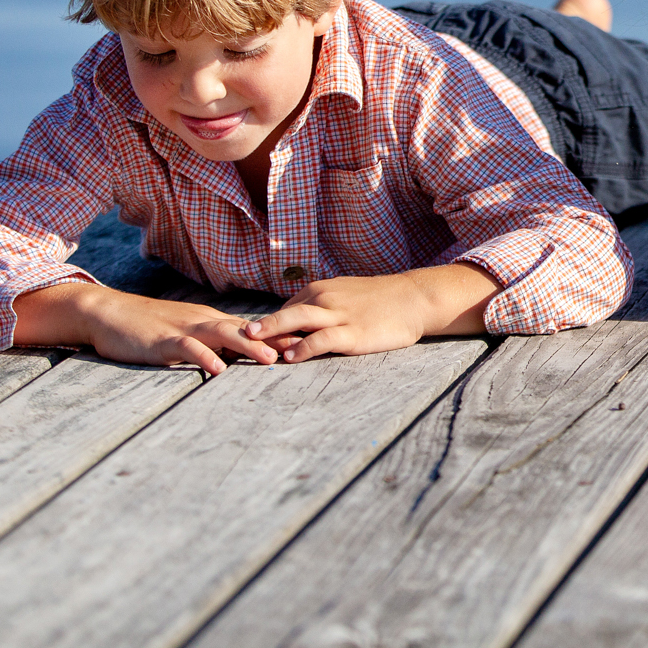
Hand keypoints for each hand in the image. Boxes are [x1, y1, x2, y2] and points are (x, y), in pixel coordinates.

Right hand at [13, 283, 278, 377]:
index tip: (308, 344)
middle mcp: (203, 322)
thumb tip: (239, 357)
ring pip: (221, 335)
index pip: (251, 329)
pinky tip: (217, 369)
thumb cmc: (148, 327)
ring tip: (270, 360)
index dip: (279, 337)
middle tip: (303, 351)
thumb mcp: (185, 334)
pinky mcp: (162, 341)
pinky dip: (203, 357)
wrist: (108, 313)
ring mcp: (183, 329)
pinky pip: (186, 348)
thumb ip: (211, 343)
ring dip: (247, 347)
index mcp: (211, 321)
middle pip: (245, 329)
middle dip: (274, 341)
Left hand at [242, 264, 498, 362]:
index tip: (245, 345)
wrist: (414, 297)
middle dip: (258, 327)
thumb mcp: (345, 295)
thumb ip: (320, 307)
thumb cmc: (380, 299)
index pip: (284, 310)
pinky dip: (305, 347)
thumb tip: (295, 325)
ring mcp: (339, 315)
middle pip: (284, 313)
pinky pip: (323, 339)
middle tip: (233, 338)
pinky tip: (292, 357)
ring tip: (252, 345)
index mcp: (320, 290)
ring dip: (274, 333)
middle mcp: (325, 299)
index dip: (265, 327)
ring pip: (298, 321)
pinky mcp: (353, 333)